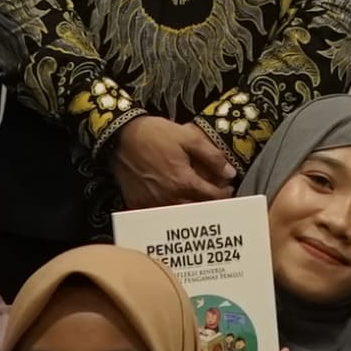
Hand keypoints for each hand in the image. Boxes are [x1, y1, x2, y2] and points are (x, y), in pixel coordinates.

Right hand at [109, 114, 240, 206]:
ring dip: (191, 210)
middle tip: (214, 195)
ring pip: (179, 215)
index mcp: (183, 182)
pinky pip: (157, 216)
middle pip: (197, 210)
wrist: (121, 136)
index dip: (224, 194)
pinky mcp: (137, 204)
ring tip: (196, 200)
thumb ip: (212, 156)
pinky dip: (168, 214)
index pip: (213, 197)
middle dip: (209, 204)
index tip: (227, 188)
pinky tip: (172, 203)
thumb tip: (229, 173)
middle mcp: (169, 198)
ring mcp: (152, 204)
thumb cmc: (154, 134)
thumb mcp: (188, 137)